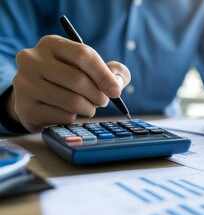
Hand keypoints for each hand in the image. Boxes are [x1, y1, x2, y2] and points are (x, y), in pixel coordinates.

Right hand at [9, 35, 130, 131]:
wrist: (37, 98)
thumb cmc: (70, 79)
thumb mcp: (91, 68)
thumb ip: (113, 71)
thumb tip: (116, 83)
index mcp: (51, 44)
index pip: (83, 55)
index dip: (104, 75)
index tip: (115, 91)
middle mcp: (32, 59)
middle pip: (77, 80)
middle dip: (98, 95)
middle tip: (102, 102)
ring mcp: (24, 83)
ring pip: (71, 101)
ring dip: (88, 109)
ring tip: (88, 108)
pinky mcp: (24, 106)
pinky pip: (62, 116)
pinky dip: (73, 118)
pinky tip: (68, 113)